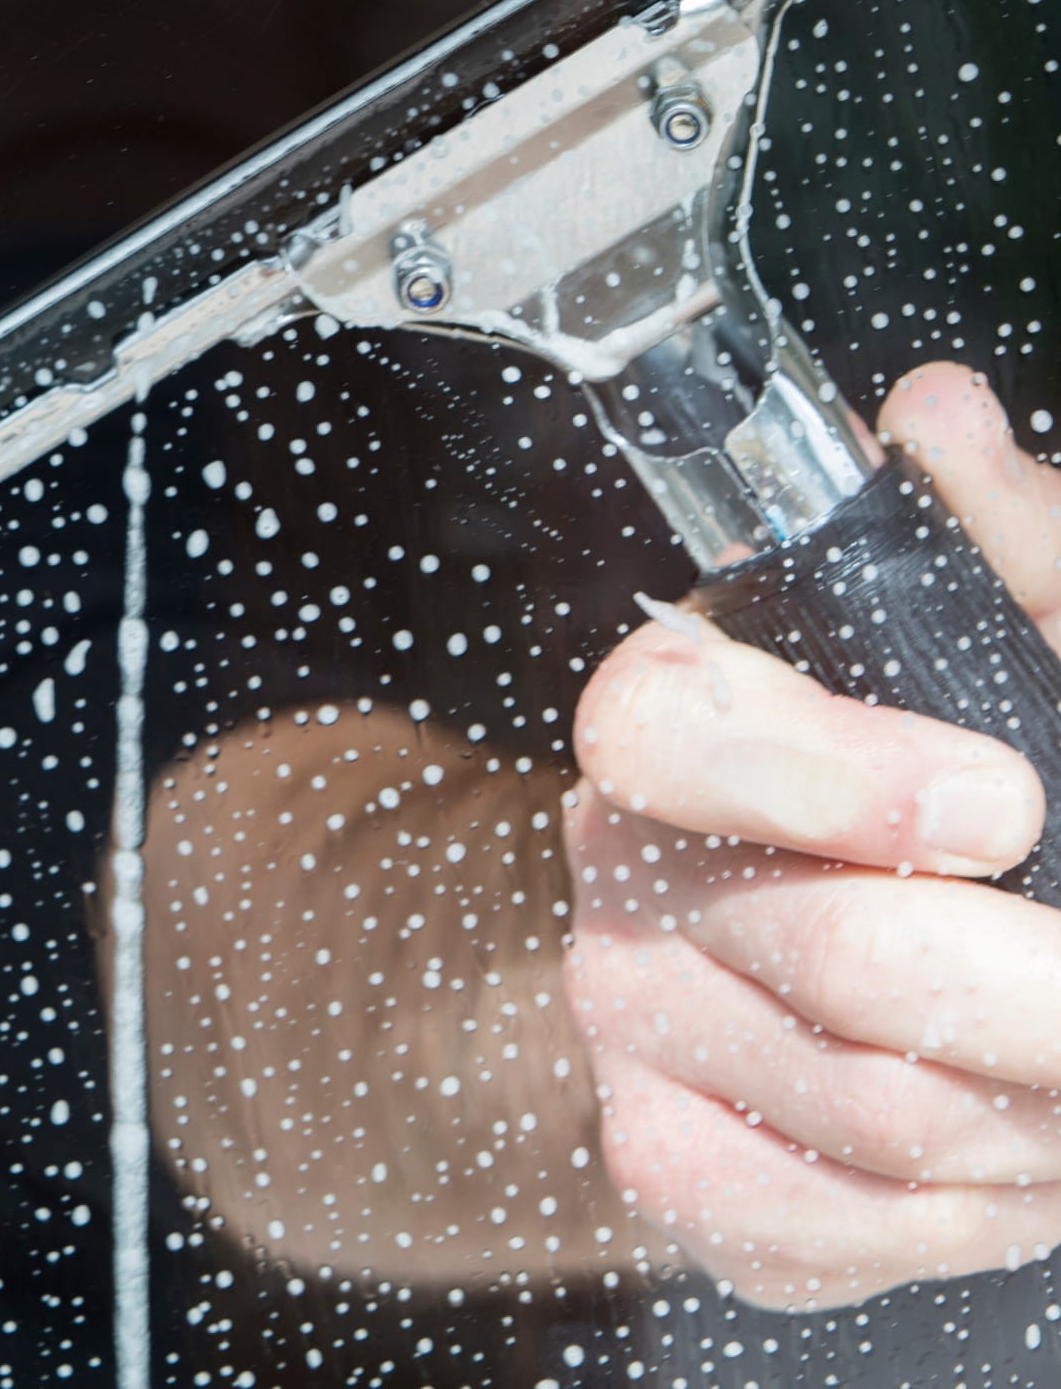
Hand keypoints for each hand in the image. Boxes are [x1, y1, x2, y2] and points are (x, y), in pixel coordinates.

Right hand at [563, 362, 1060, 1308]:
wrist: (841, 971)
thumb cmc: (946, 788)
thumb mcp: (1001, 647)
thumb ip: (993, 542)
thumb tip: (940, 416)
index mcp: (675, 714)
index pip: (668, 730)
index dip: (838, 780)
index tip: (1002, 802)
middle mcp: (623, 858)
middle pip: (825, 955)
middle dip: (1037, 998)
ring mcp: (630, 1015)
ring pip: (865, 1109)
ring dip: (1032, 1112)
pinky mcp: (670, 1161)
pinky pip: (815, 1226)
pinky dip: (963, 1212)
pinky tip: (1005, 1152)